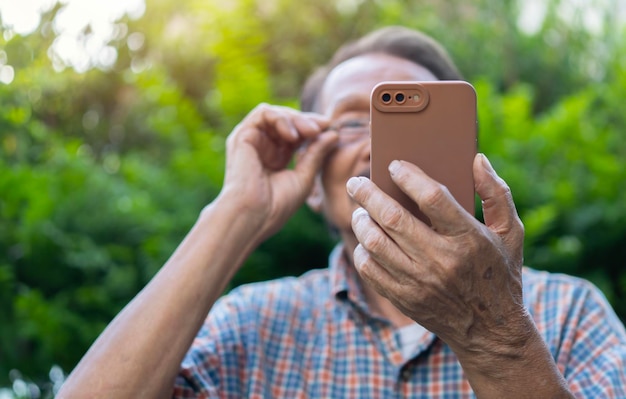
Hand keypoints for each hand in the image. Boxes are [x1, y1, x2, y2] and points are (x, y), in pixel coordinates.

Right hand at [218, 104, 337, 242]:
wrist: (253, 216)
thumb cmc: (276, 205)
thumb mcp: (304, 177)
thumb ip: (316, 154)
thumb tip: (333, 134)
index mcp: (274, 158)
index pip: (295, 134)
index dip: (312, 128)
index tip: (331, 127)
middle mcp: (261, 147)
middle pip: (286, 121)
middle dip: (306, 121)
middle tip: (322, 127)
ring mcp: (251, 140)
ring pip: (275, 114)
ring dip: (296, 119)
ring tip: (310, 132)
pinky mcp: (242, 135)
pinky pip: (263, 113)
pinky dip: (281, 118)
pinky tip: (293, 135)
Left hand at [346, 154, 529, 355]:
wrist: (491, 331)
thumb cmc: (499, 273)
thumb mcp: (511, 233)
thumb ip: (497, 193)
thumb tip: (476, 159)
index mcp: (469, 238)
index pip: (432, 198)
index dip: (409, 177)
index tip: (394, 165)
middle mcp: (442, 260)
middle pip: (393, 218)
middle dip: (369, 194)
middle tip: (356, 182)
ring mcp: (420, 282)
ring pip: (375, 243)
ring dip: (361, 221)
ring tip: (360, 210)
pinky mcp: (404, 299)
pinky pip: (370, 270)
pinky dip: (362, 251)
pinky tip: (366, 240)